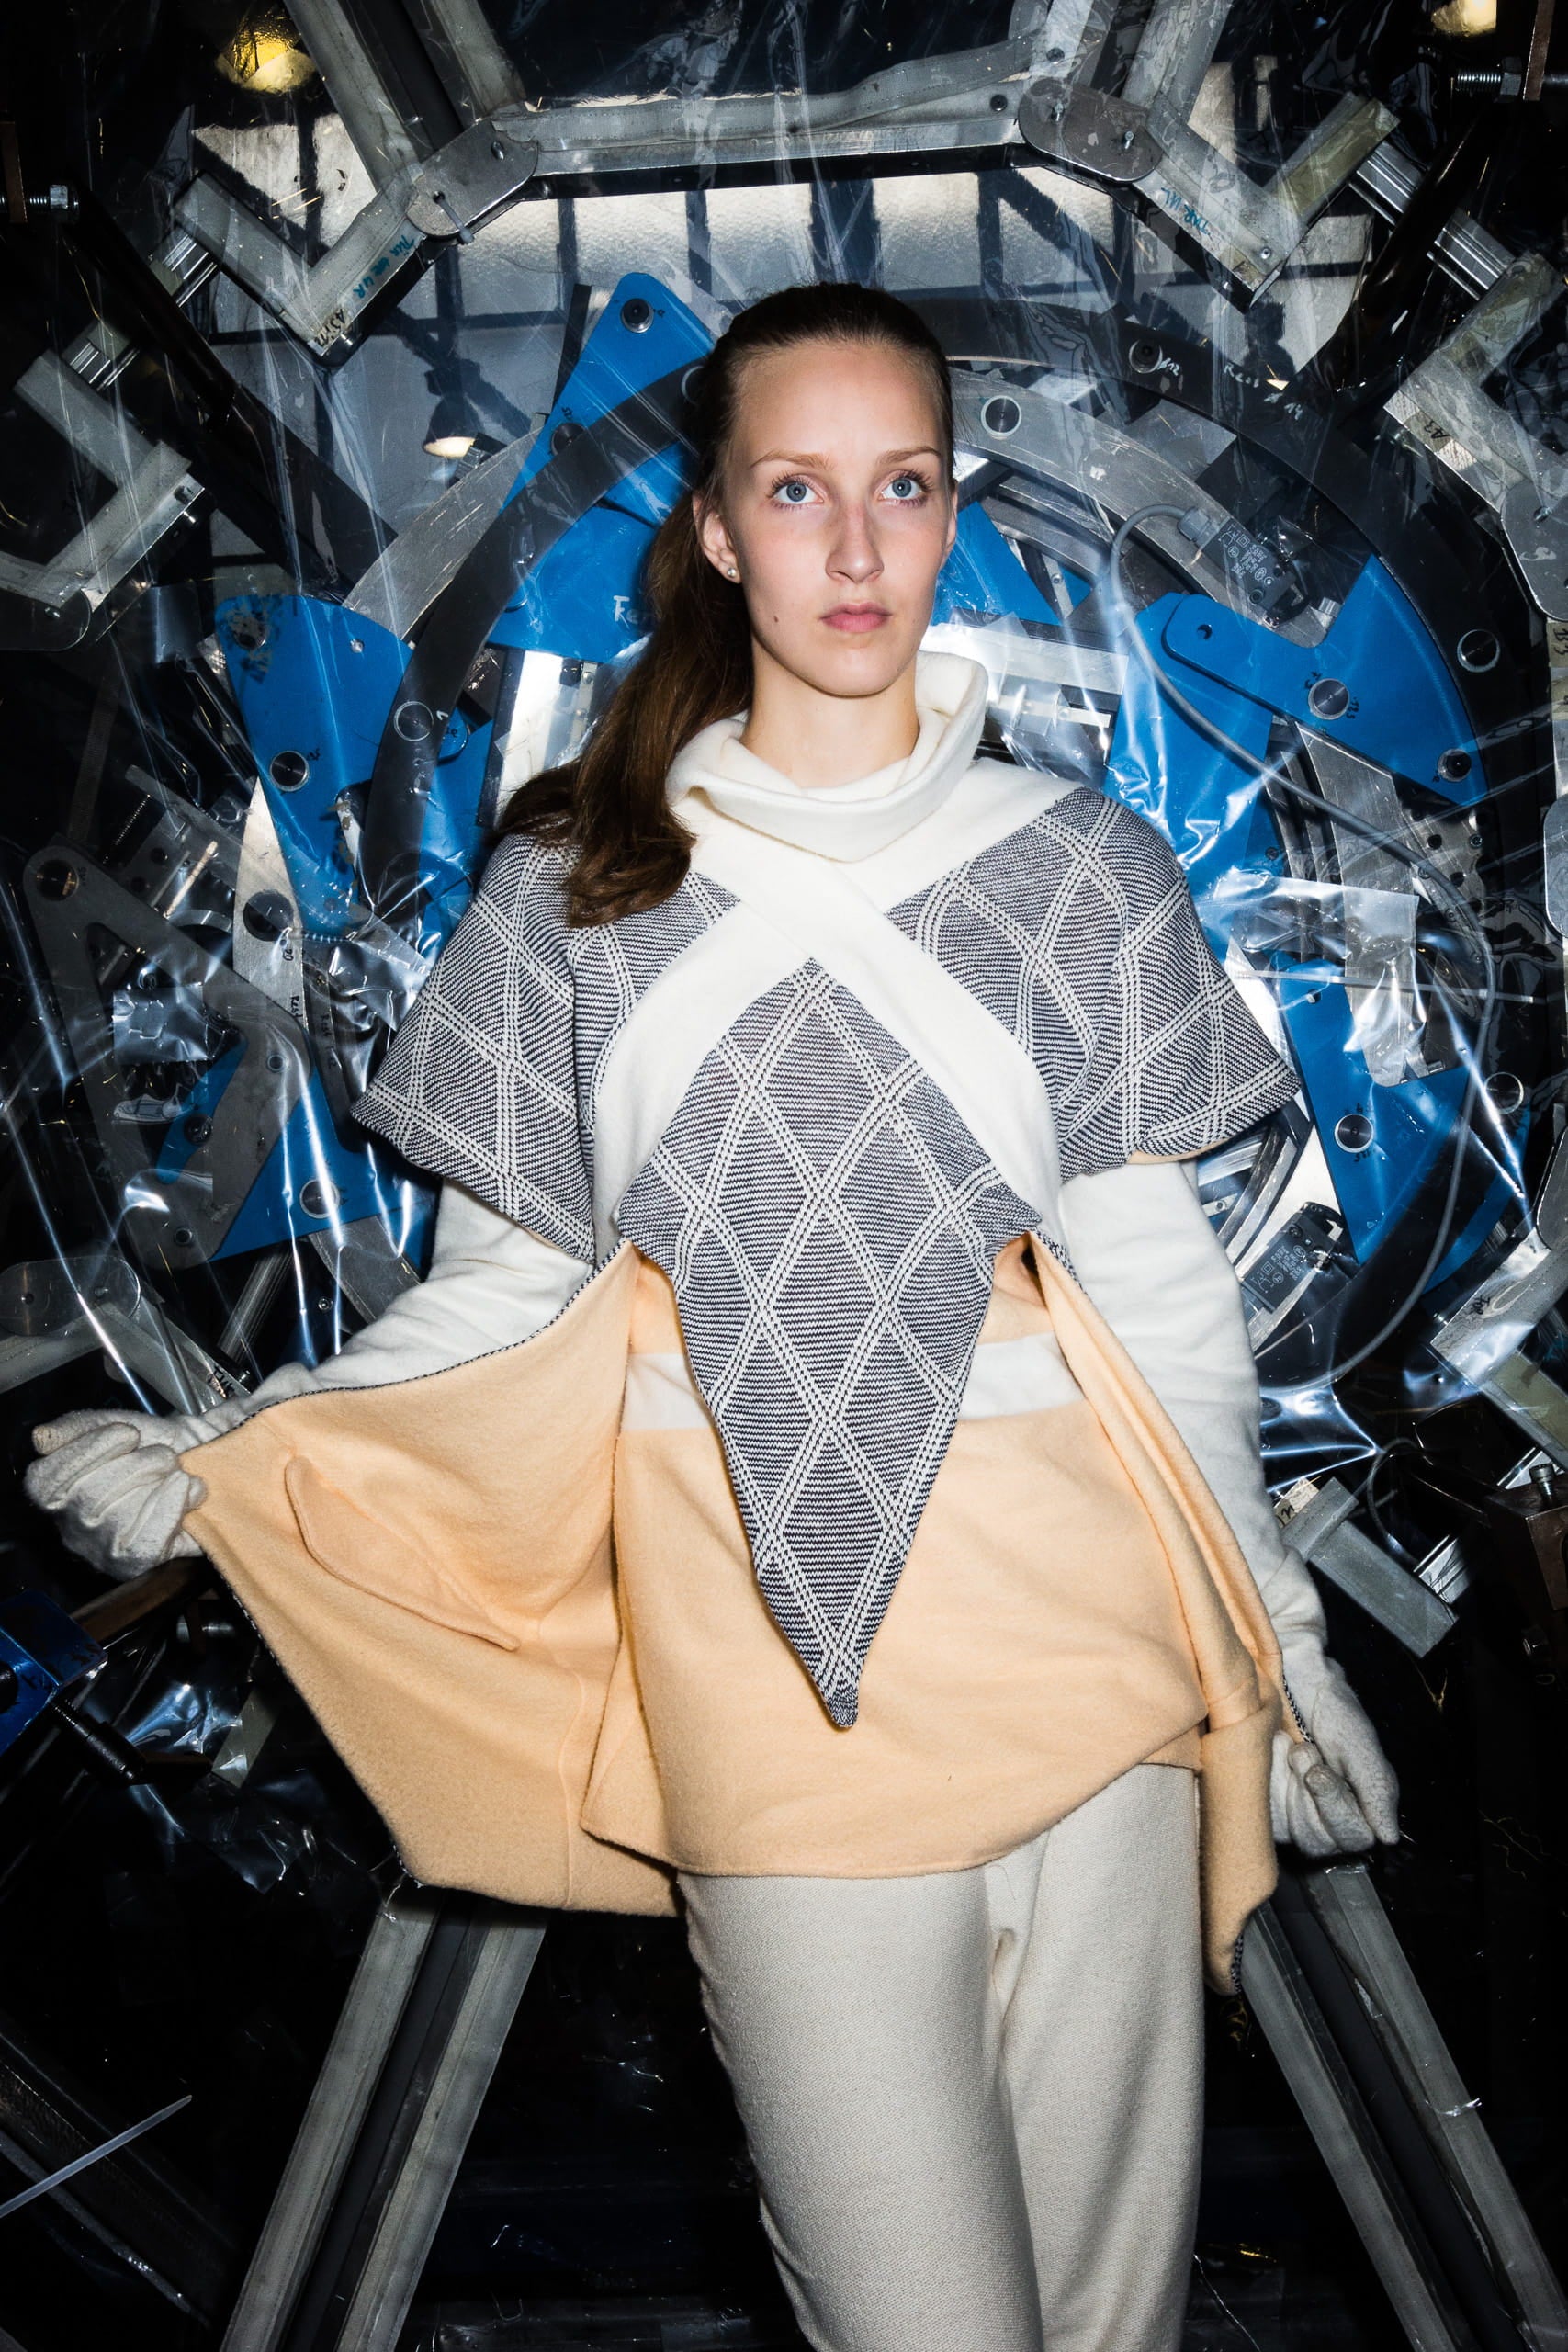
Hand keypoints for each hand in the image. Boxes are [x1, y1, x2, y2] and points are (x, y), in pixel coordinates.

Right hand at [25, 1407, 214, 1579]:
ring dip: (160, 1483)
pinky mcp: (136, 1562)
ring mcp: (102, 1549)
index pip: (48, 1482)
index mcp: (55, 1491)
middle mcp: (71, 1526)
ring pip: (119, 1518)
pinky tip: (188, 1490)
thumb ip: (74, 1427)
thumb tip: (42, 1438)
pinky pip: (147, 1539)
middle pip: (88, 1498)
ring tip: (177, 1472)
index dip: (90, 1452)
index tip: (129, 1433)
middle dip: (136, 1465)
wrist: (205, 1459)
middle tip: (163, 1454)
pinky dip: (174, 1506)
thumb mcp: (111, 1424)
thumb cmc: (151, 1445)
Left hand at [1270, 1640, 1399, 1855]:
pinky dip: (1267, 1780)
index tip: (1320, 1772)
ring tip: (1293, 1747)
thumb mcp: (1359, 1746)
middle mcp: (1329, 1815)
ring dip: (1286, 1785)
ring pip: (1291, 1831)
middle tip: (1304, 1752)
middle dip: (1309, 1796)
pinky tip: (1273, 1753)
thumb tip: (1389, 1836)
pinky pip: (1263, 1812)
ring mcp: (1296, 1813)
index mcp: (1361, 1805)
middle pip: (1319, 1840)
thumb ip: (1376, 1789)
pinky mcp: (1268, 1804)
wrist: (1290, 1677)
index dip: (1336, 1809)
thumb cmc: (1331, 1708)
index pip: (1354, 1837)